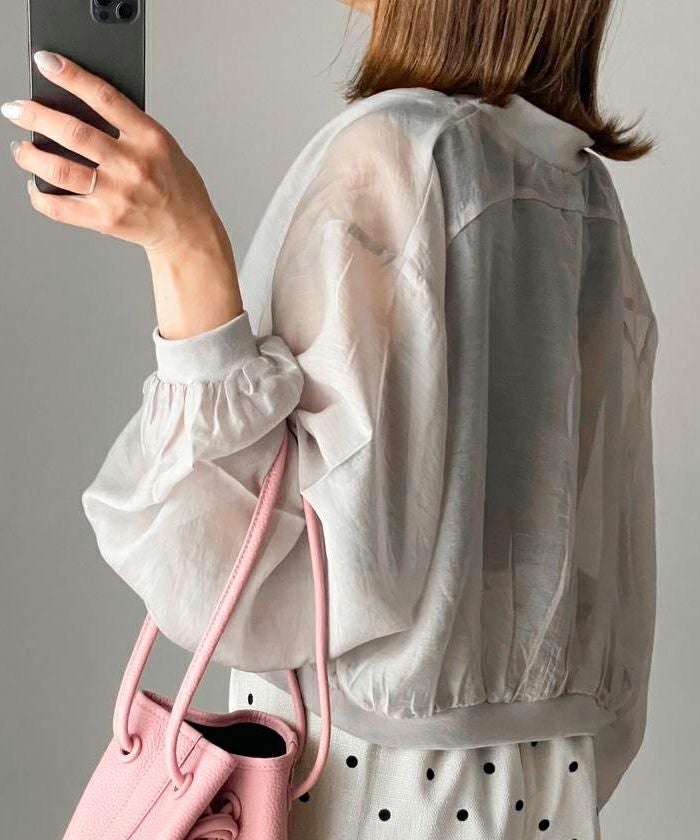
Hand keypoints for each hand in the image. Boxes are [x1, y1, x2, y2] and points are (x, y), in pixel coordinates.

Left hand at [3, 50, 219, 253]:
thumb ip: (130, 127)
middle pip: (73, 133)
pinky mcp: (106, 220)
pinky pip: (61, 208)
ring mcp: (118, 194)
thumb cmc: (176, 187)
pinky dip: (40, 196)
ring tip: (22, 149)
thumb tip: (81, 106)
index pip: (105, 98)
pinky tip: (36, 185)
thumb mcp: (164, 146)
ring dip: (30, 157)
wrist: (188, 230)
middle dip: (35, 116)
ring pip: (60, 170)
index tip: (47, 63)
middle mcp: (132, 165)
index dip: (71, 76)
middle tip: (15, 109)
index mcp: (150, 139)